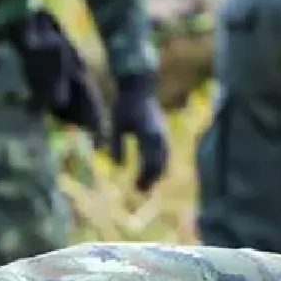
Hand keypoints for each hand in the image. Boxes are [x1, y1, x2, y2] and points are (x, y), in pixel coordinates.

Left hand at [109, 72, 169, 191]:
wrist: (139, 89)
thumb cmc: (124, 106)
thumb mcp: (116, 125)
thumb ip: (116, 145)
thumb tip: (117, 167)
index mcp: (148, 134)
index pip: (149, 162)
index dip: (143, 177)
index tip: (134, 188)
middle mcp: (160, 135)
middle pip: (160, 164)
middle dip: (151, 179)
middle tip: (140, 191)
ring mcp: (164, 134)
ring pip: (165, 160)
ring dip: (156, 174)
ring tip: (145, 185)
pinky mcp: (164, 133)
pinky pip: (165, 154)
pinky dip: (159, 165)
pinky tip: (150, 172)